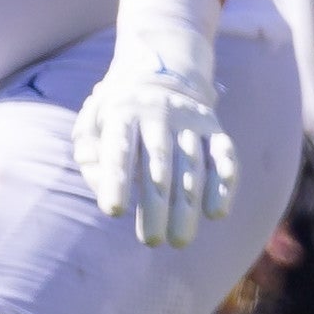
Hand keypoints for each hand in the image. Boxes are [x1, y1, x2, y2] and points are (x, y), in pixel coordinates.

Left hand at [76, 0, 244, 248]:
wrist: (159, 72)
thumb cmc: (115, 114)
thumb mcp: (91, 124)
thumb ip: (89, 155)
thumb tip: (102, 186)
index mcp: (121, 113)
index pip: (118, 151)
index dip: (115, 181)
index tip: (113, 212)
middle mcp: (158, 114)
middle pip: (158, 166)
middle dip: (155, 207)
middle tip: (152, 241)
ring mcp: (190, 120)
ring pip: (192, 168)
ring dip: (187, 207)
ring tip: (179, 240)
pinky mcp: (215, 128)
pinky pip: (224, 158)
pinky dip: (223, 186)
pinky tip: (215, 214)